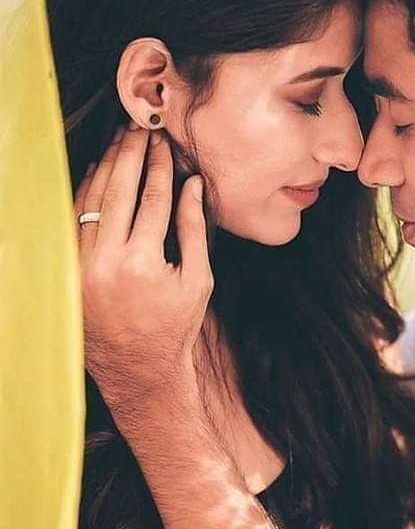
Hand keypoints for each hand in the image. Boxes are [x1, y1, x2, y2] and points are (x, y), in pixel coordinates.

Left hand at [74, 123, 212, 427]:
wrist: (138, 367)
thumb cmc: (175, 325)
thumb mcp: (198, 280)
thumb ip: (195, 230)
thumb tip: (194, 185)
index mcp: (143, 263)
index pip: (152, 198)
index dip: (160, 166)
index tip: (165, 143)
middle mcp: (105, 261)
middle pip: (117, 189)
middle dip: (130, 153)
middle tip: (138, 127)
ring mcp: (80, 265)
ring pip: (90, 200)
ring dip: (105, 166)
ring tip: (119, 142)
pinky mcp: (67, 270)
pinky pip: (74, 218)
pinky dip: (86, 192)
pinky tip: (98, 173)